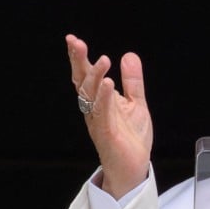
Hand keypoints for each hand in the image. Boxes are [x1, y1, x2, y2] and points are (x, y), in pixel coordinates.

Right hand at [68, 34, 152, 198]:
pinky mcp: (106, 134)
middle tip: (76, 43)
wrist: (133, 168)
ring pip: (91, 95)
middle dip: (78, 62)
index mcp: (98, 101)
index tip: (73, 40)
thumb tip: (129, 56)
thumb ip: (132, 81)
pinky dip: (105, 98)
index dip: (79, 58)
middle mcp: (94, 109)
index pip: (86, 76)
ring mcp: (98, 121)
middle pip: (82, 82)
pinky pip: (103, 113)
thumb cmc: (130, 138)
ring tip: (103, 60)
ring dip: (96, 76)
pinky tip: (109, 84)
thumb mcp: (136, 103)